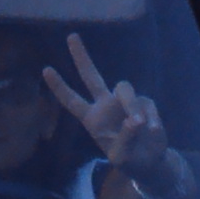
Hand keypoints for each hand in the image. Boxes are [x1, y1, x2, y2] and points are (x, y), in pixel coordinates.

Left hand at [43, 34, 187, 195]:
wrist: (150, 161)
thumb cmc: (128, 160)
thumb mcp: (121, 157)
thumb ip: (125, 139)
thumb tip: (134, 120)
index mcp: (92, 119)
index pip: (72, 101)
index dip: (59, 87)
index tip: (45, 70)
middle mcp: (105, 105)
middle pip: (91, 76)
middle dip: (81, 57)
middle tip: (70, 36)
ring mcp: (124, 102)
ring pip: (125, 90)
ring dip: (132, 106)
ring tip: (141, 125)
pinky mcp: (144, 103)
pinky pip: (146, 103)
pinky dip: (151, 118)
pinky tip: (154, 131)